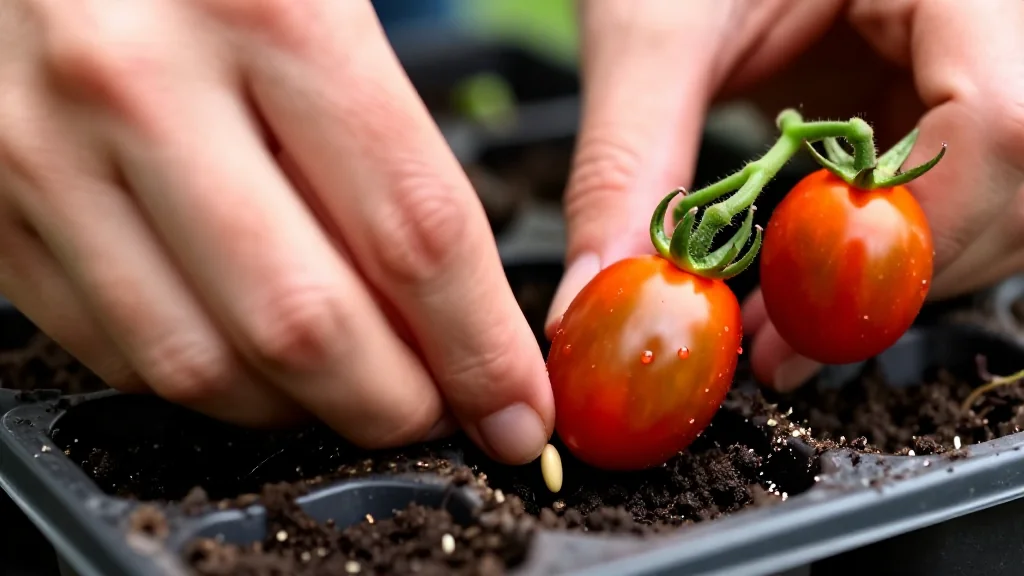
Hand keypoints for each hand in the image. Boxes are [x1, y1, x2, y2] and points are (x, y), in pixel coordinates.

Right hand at [0, 0, 552, 463]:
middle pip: (305, 323)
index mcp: (267, 8)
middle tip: (442, 413)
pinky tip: (260, 359)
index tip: (514, 404)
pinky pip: (115, 349)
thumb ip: (398, 138)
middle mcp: (139, 81)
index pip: (412, 230)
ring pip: (201, 363)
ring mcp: (46, 147)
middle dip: (397, 404)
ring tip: (357, 392)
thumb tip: (461, 300)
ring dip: (302, 409)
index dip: (481, 345)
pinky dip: (211, 382)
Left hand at [549, 0, 1023, 391]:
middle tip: (781, 342)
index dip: (904, 241)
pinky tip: (797, 278)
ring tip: (778, 321)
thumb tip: (600, 300)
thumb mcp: (651, 32)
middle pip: (1014, 182)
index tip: (796, 323)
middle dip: (893, 280)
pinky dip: (871, 256)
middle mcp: (986, 16)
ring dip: (883, 281)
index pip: (1003, 122)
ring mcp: (968, 57)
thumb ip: (628, 165)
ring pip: (993, 208)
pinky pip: (942, 199)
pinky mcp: (932, 94)